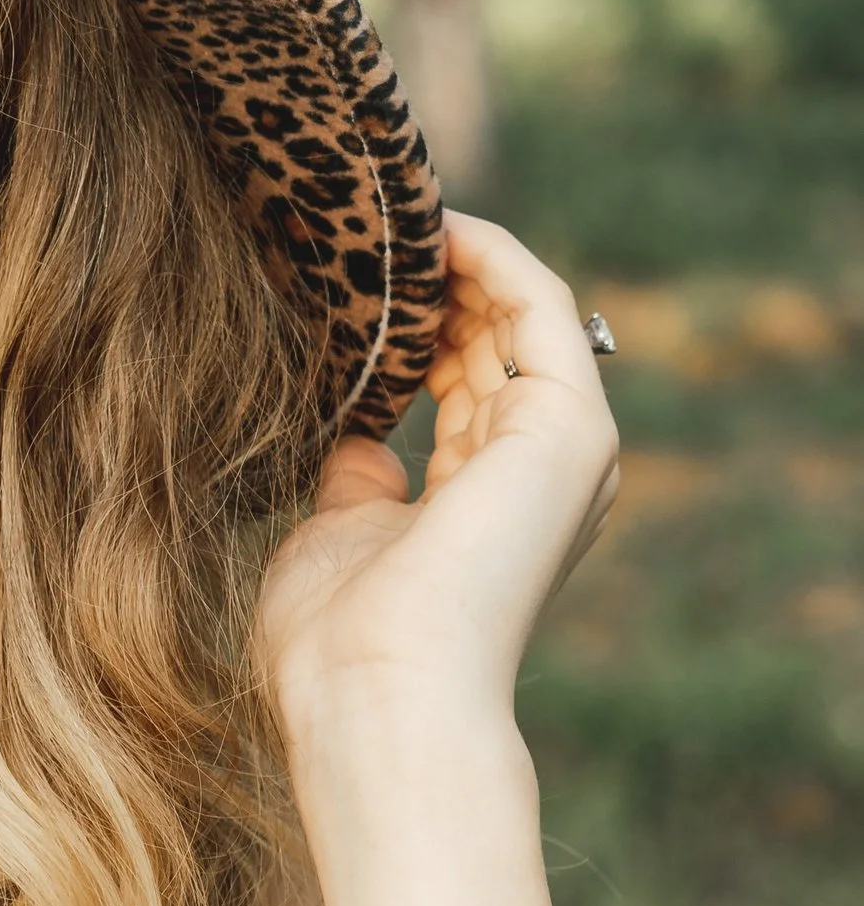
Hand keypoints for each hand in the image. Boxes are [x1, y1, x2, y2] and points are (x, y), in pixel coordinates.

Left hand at [256, 211, 619, 733]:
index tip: (342, 278)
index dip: (407, 324)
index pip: (458, 385)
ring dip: (453, 256)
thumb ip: (357, 478)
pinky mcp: (569, 425)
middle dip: (427, 279)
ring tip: (382, 210)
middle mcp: (537, 472)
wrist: (375, 696)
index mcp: (485, 502)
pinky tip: (427, 224)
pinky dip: (486, 255)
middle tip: (355, 226)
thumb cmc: (336, 642)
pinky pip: (537, 304)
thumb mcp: (338, 536)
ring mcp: (563, 447)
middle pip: (491, 341)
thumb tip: (356, 433)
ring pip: (518, 313)